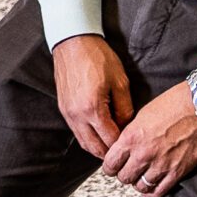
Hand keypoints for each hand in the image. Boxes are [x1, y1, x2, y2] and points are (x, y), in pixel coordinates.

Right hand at [50, 34, 133, 158]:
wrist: (73, 41)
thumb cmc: (96, 57)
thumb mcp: (120, 81)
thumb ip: (125, 108)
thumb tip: (127, 125)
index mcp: (92, 108)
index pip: (110, 140)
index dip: (123, 146)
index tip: (132, 147)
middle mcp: (77, 115)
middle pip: (94, 148)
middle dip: (110, 154)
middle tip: (123, 154)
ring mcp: (68, 113)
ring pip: (83, 143)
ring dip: (97, 148)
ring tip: (112, 147)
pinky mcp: (64, 109)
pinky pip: (76, 132)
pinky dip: (88, 138)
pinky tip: (99, 134)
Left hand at [99, 80, 196, 196]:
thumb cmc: (175, 103)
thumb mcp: (143, 114)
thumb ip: (132, 133)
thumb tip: (124, 146)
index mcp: (132, 137)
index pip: (110, 163)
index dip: (109, 166)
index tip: (111, 166)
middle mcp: (144, 154)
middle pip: (124, 177)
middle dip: (123, 175)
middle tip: (127, 171)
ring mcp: (161, 165)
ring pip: (140, 186)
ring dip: (138, 183)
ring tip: (140, 178)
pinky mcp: (177, 172)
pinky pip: (160, 191)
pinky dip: (152, 194)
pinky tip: (149, 193)